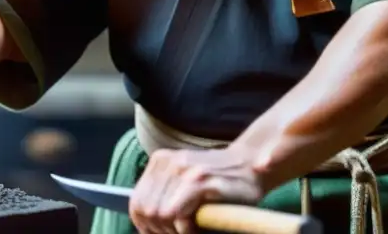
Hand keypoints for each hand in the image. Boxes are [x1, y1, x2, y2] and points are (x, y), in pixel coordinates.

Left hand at [129, 145, 264, 233]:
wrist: (251, 166)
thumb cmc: (219, 183)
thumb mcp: (183, 185)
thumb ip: (163, 198)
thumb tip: (144, 226)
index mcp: (160, 161)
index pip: (136, 203)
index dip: (146, 227)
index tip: (163, 233)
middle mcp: (168, 162)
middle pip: (145, 211)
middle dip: (161, 231)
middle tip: (180, 232)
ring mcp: (183, 169)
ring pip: (157, 214)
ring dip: (173, 230)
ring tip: (190, 229)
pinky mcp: (198, 180)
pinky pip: (175, 213)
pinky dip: (185, 228)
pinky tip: (197, 225)